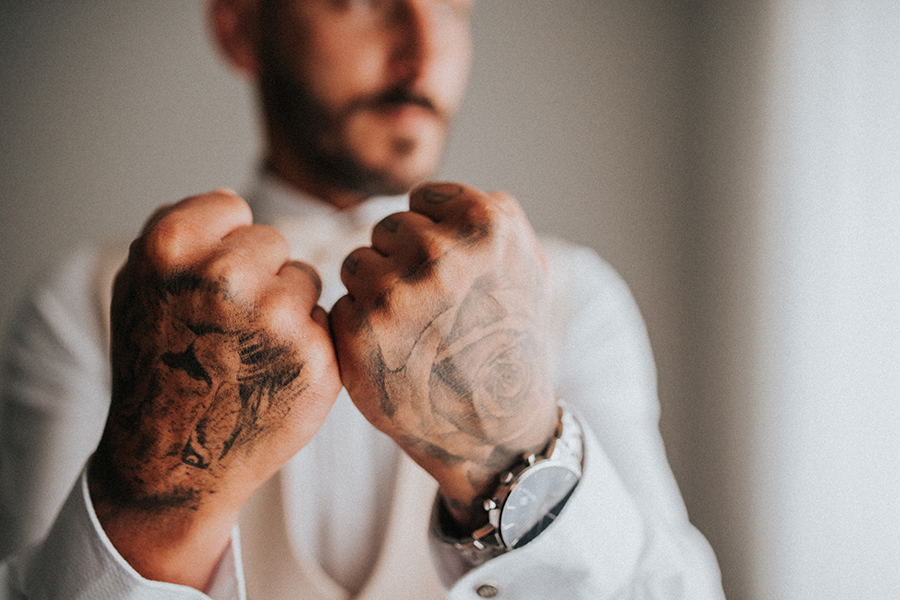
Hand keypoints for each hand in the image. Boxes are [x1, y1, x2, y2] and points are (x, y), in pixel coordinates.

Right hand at [89, 190, 340, 589]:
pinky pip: (326, 320)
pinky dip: (308, 343)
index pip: (232, 208)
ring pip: (305, 279)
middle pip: (273, 242)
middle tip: (225, 327)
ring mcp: (277, 317)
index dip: (222, 247)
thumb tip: (232, 198)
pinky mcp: (319, 356)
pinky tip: (275, 374)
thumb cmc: (156, 367)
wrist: (173, 462)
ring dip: (286, 308)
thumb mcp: (139, 286)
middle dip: (258, 276)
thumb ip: (181, 232)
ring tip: (248, 352)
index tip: (205, 286)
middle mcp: (226, 275)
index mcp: (173, 246)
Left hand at [330, 182, 556, 529]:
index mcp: (485, 225)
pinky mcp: (361, 333)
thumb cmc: (511, 342)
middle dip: (403, 262)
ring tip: (413, 331)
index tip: (450, 273)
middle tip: (432, 309)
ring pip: (358, 262)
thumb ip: (489, 217)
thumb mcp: (528, 264)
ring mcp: (397, 294)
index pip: (423, 197)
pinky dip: (359, 328)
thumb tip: (436, 196)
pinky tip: (394, 354)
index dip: (433, 235)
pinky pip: (342, 305)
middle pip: (388, 229)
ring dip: (376, 292)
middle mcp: (440, 254)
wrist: (496, 428)